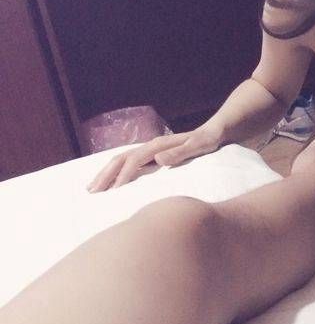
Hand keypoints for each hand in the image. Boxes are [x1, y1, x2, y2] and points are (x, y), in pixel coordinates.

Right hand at [87, 128, 222, 191]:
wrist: (214, 131)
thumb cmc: (207, 140)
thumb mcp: (199, 146)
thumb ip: (180, 152)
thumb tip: (159, 158)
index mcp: (158, 145)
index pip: (134, 160)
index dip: (123, 175)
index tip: (114, 191)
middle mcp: (151, 146)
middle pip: (121, 159)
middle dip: (106, 174)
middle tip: (92, 192)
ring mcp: (150, 150)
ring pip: (121, 160)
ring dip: (106, 173)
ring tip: (92, 188)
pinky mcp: (153, 155)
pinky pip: (129, 163)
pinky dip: (116, 172)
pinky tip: (110, 182)